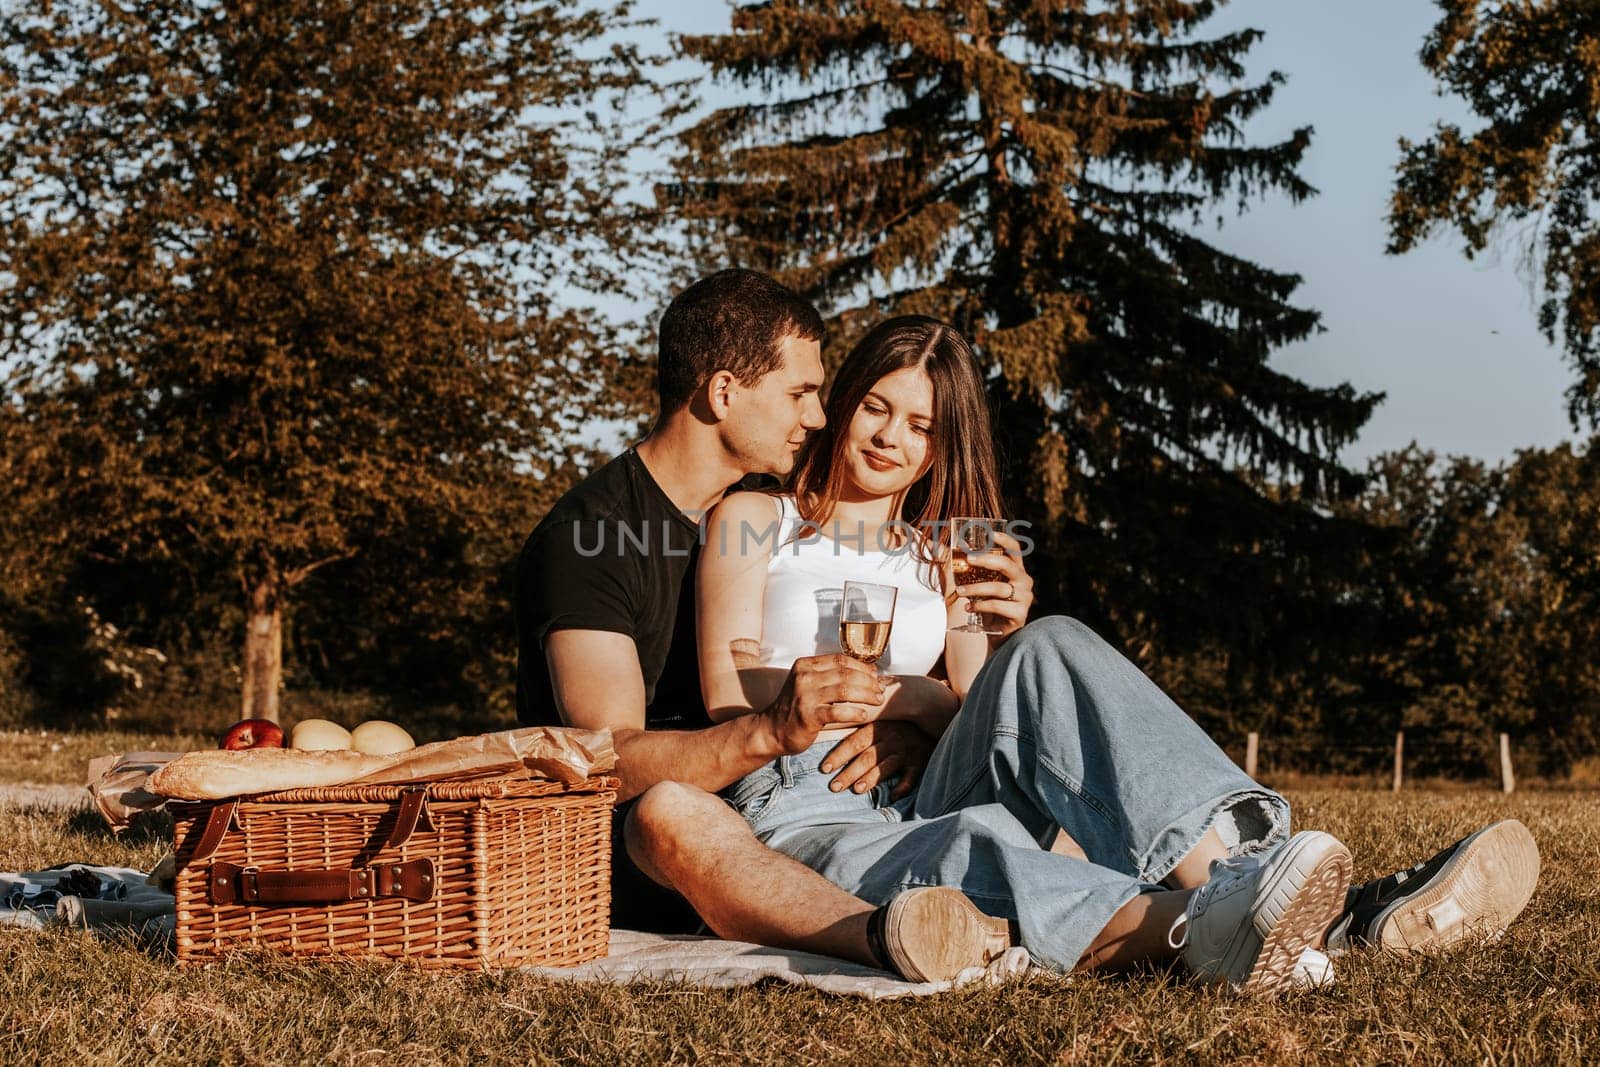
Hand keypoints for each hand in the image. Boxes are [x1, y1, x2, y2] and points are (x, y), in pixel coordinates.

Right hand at [760, 654, 886, 754]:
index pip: (840, 659)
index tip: (875, 674)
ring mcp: (805, 696)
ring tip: (877, 700)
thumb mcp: (806, 684)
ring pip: (845, 689)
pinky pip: (838, 711)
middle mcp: (804, 677)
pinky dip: (854, 712)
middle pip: (846, 673)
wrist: (771, 731)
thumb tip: (864, 671)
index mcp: (805, 665)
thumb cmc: (794, 708)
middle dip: (868, 681)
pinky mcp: (808, 716)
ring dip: (866, 694)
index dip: (862, 666)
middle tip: (880, 689)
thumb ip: (828, 675)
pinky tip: (864, 715)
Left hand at [819, 719, 934, 798]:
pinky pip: (912, 775)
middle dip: (849, 772)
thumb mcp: (880, 724)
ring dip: (871, 778)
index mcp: (878, 728)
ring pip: (885, 766)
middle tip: (834, 787)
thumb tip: (827, 742)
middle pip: (867, 756)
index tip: (824, 768)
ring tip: (857, 790)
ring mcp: (906, 751)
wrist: (933, 723)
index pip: (854, 742)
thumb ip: (859, 733)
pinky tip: (893, 796)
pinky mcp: (920, 762)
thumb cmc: (898, 727)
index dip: (839, 755)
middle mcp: (891, 738)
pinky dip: (903, 786)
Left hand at [952, 527, 1034, 640]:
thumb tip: (931, 544)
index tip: (990, 533)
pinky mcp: (1019, 614)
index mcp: (1016, 570)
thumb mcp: (978, 583)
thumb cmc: (987, 604)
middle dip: (986, 560)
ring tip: (960, 591)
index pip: (1015, 550)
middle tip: (968, 559)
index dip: (1004, 539)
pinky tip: (968, 608)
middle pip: (1007, 564)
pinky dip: (979, 606)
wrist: (997, 634)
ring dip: (975, 588)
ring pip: (998, 587)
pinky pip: (996, 605)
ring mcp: (1024, 598)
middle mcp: (1024, 581)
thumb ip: (961, 565)